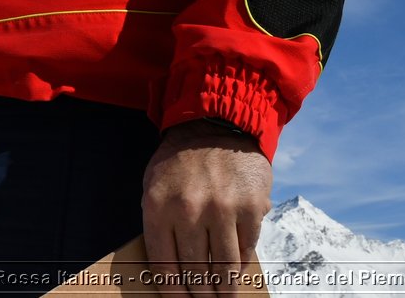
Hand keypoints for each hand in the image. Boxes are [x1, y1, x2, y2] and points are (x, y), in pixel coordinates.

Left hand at [141, 122, 271, 297]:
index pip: (165, 266)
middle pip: (196, 270)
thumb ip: (158, 224)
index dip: (174, 292)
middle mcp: (189, 209)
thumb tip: (168, 270)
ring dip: (224, 289)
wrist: (215, 124)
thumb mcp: (154, 185)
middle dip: (201, 294)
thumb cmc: (179, 160)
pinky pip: (246, 249)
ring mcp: (222, 209)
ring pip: (224, 266)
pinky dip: (242, 265)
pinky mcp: (250, 207)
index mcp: (159, 206)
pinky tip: (237, 272)